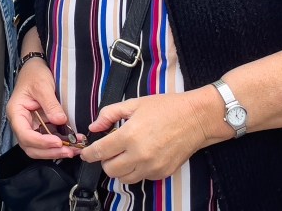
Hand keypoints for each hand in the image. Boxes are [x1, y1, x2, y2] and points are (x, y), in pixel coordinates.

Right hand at [6, 58, 81, 159]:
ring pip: (39, 147)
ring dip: (54, 151)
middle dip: (49, 151)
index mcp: (16, 113)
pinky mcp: (40, 126)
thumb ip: (50, 104)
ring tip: (73, 150)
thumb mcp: (43, 86)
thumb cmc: (34, 74)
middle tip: (68, 150)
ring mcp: (31, 125)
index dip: (40, 142)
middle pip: (31, 146)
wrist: (36, 67)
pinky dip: (59, 145)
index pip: (25, 135)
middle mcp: (21, 123)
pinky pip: (47, 140)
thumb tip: (60, 120)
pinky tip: (72, 144)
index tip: (57, 142)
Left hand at [79, 91, 212, 183]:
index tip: (86, 153)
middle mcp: (140, 155)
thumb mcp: (134, 103)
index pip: (100, 152)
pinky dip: (136, 170)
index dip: (89, 154)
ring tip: (125, 153)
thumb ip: (110, 114)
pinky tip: (141, 156)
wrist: (195, 118)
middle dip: (105, 161)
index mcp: (130, 135)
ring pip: (124, 178)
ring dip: (120, 168)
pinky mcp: (162, 173)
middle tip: (110, 150)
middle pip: (110, 170)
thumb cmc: (166, 108)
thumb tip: (94, 126)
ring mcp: (152, 167)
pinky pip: (141, 178)